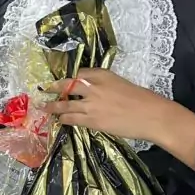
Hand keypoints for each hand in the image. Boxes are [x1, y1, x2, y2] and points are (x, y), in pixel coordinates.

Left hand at [42, 68, 194, 168]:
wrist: (151, 116)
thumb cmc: (142, 99)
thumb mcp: (121, 83)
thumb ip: (104, 86)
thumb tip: (93, 93)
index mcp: (103, 75)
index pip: (79, 73)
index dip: (69, 78)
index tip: (62, 80)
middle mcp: (93, 87)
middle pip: (67, 85)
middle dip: (54, 87)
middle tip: (44, 89)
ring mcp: (91, 104)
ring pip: (65, 104)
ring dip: (53, 106)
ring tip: (43, 107)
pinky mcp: (92, 121)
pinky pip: (72, 118)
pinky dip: (64, 119)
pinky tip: (59, 120)